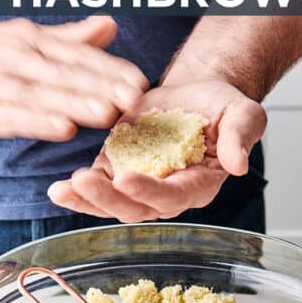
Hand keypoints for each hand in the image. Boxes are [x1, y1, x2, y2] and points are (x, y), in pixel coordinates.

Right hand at [0, 16, 147, 144]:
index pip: (78, 55)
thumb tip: (110, 24)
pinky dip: (37, 122)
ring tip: (108, 114)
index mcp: (31, 40)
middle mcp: (15, 57)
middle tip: (136, 99)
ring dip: (75, 103)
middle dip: (102, 86)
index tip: (142, 83)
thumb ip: (70, 39)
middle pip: (64, 74)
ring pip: (41, 94)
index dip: (111, 69)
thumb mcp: (27, 42)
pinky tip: (64, 129)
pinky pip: (11, 117)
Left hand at [47, 80, 266, 221]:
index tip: (126, 178)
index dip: (148, 190)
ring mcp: (140, 184)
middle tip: (83, 180)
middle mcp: (166, 193)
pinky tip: (58, 189)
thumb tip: (239, 165)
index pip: (171, 195)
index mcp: (198, 184)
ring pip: (111, 204)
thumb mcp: (243, 115)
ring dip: (86, 201)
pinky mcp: (118, 170)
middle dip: (107, 197)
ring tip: (61, 190)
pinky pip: (97, 188)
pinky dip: (77, 192)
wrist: (197, 95)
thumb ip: (240, 137)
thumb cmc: (223, 107)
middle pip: (135, 207)